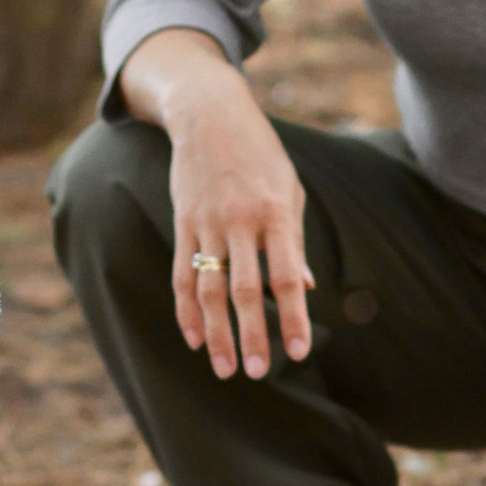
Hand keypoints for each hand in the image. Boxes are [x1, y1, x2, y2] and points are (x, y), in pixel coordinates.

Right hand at [119, 31, 312, 378]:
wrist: (210, 113)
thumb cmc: (261, 154)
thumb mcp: (290, 189)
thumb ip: (294, 241)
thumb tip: (303, 287)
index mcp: (276, 213)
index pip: (285, 277)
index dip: (292, 317)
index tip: (299, 351)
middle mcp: (240, 221)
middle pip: (244, 290)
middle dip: (251, 335)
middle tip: (257, 373)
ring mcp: (207, 223)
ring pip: (209, 288)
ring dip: (217, 333)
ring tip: (225, 369)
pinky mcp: (183, 223)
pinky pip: (182, 274)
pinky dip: (187, 310)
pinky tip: (194, 339)